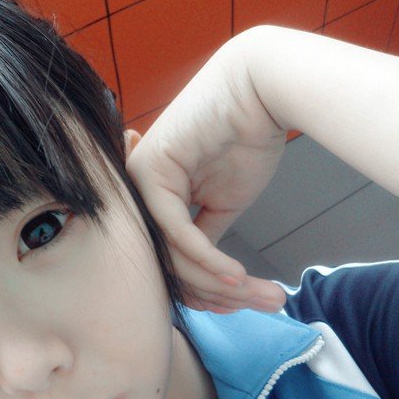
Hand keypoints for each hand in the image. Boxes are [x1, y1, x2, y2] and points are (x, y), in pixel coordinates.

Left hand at [125, 31, 287, 313]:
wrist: (259, 92)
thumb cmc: (245, 139)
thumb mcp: (224, 202)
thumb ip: (205, 233)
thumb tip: (203, 266)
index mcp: (155, 200)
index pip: (171, 259)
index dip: (203, 289)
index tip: (235, 305)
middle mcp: (140, 194)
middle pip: (168, 263)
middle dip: (212, 292)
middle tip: (252, 304)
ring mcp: (139, 183)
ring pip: (171, 254)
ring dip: (216, 281)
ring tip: (253, 295)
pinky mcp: (149, 173)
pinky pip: (177, 232)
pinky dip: (209, 259)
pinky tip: (236, 277)